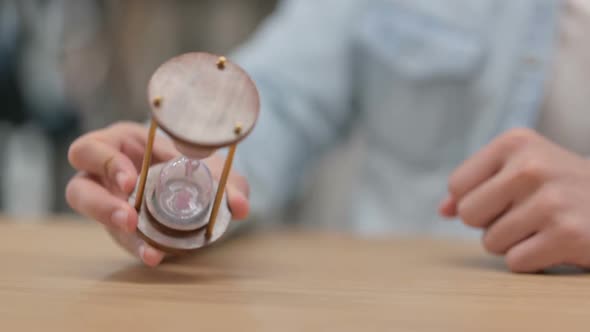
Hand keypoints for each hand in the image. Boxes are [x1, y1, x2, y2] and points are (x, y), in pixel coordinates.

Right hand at [66, 122, 249, 266]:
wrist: (196, 186)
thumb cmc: (193, 163)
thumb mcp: (212, 168)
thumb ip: (229, 184)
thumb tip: (241, 206)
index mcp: (120, 144)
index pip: (92, 150)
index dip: (106, 163)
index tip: (132, 180)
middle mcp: (105, 175)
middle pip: (79, 188)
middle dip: (101, 204)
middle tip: (130, 217)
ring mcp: (109, 202)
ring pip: (94, 221)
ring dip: (118, 233)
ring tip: (146, 246)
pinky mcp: (118, 227)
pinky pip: (118, 239)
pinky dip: (138, 248)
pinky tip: (156, 256)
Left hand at [440, 128, 589, 272]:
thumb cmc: (560, 186)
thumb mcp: (520, 169)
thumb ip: (475, 186)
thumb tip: (444, 210)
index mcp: (514, 142)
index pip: (457, 186)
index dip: (476, 199)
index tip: (507, 195)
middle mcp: (531, 166)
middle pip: (469, 215)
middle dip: (492, 222)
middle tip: (527, 213)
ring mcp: (550, 200)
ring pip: (490, 242)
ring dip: (513, 242)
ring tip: (544, 226)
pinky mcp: (567, 235)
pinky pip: (515, 262)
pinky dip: (532, 261)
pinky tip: (555, 243)